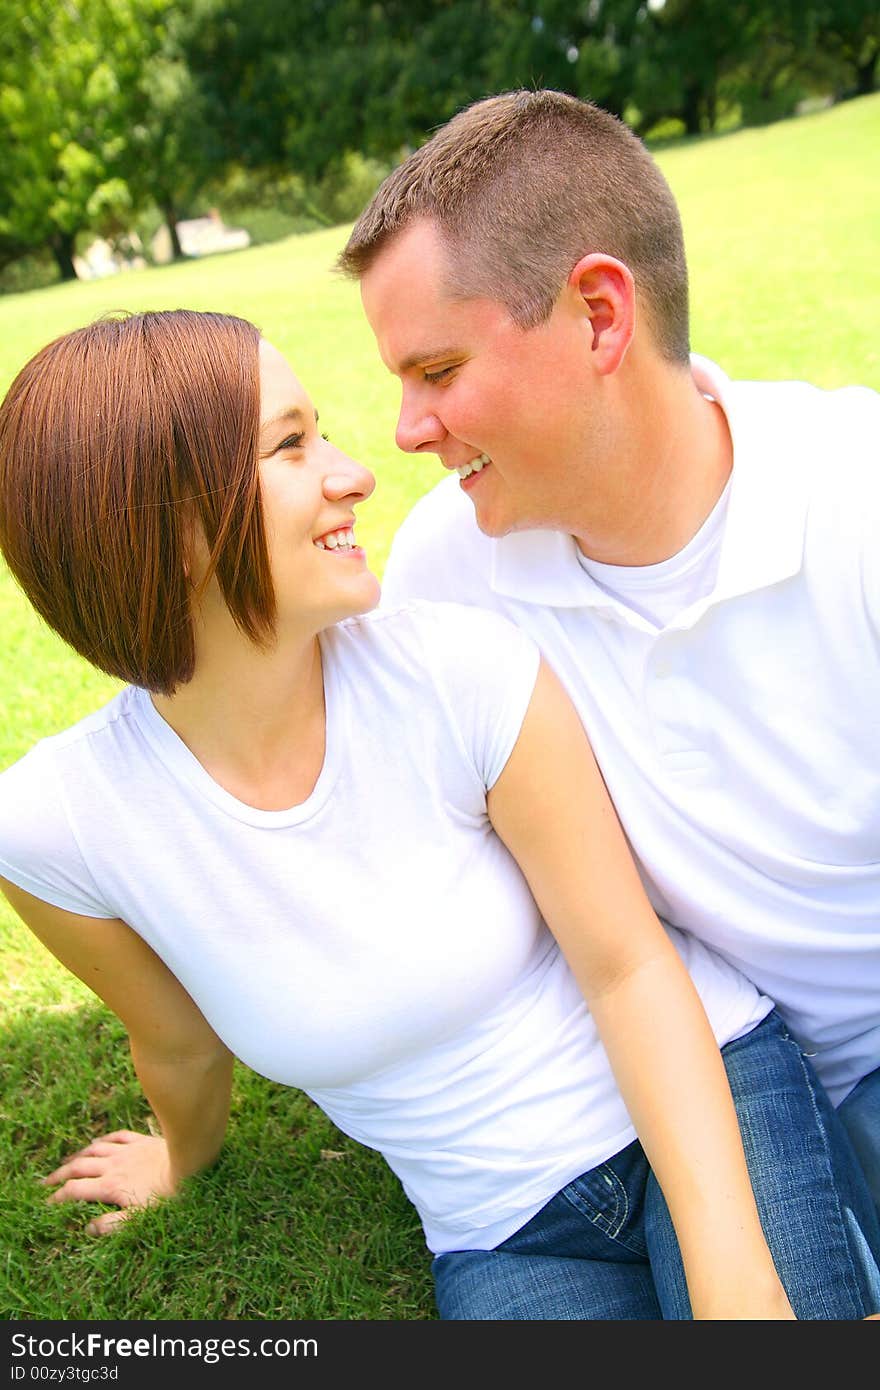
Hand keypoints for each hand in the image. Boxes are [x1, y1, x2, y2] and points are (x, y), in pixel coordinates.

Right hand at [41, 1129, 175, 1233]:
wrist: (190, 1164)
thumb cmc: (167, 1196)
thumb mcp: (139, 1217)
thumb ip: (112, 1224)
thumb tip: (87, 1228)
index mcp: (110, 1186)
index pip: (75, 1190)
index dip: (58, 1197)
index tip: (47, 1203)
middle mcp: (113, 1165)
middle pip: (78, 1167)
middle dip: (59, 1175)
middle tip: (45, 1182)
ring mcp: (126, 1150)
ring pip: (94, 1149)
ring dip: (77, 1156)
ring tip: (66, 1162)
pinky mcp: (140, 1140)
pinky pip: (116, 1136)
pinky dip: (103, 1140)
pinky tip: (98, 1142)